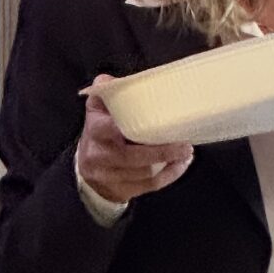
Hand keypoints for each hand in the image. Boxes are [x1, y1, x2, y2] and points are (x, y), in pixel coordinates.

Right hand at [77, 76, 194, 204]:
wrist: (87, 172)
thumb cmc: (99, 135)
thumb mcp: (97, 112)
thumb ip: (105, 94)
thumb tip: (109, 81)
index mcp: (95, 132)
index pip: (110, 128)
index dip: (131, 126)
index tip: (156, 121)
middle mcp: (100, 156)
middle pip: (133, 156)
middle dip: (162, 151)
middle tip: (184, 142)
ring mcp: (110, 176)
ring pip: (145, 173)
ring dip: (170, 162)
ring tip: (186, 151)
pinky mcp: (122, 191)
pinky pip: (150, 185)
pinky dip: (169, 175)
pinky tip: (181, 164)